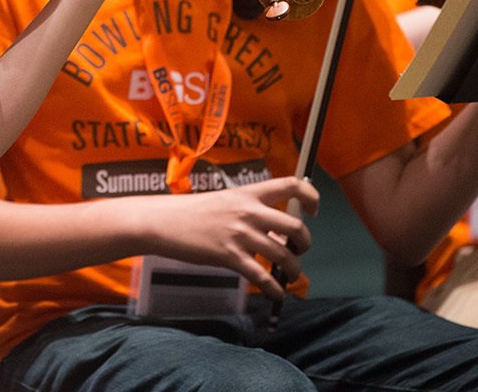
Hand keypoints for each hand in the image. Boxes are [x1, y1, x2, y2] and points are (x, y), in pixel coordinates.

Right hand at [137, 176, 318, 298]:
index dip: (311, 195)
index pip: (290, 184)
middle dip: (305, 243)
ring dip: (293, 269)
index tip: (314, 210)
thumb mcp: (225, 202)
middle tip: (299, 250)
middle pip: (295, 225)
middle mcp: (249, 211)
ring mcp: (240, 234)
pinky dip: (275, 289)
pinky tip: (277, 294)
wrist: (163, 222)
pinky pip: (262, 277)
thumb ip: (251, 211)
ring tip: (290, 276)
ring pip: (283, 254)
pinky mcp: (230, 256)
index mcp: (248, 193)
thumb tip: (275, 231)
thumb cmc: (192, 212)